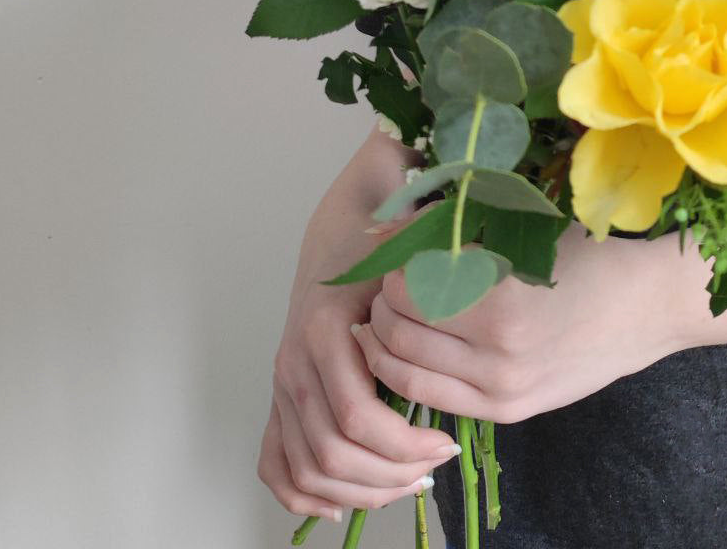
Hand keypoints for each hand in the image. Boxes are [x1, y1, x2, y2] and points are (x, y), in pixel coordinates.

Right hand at [257, 130, 462, 521]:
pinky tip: (343, 505)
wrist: (341, 221)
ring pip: (307, 468)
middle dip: (388, 474)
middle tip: (434, 469)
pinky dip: (303, 495)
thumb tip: (451, 261)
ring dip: (359, 490)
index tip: (447, 442)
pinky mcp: (280, 396)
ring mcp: (282, 383)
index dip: (405, 443)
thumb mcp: (408, 239)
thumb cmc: (381, 233)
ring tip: (408, 484)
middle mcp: (294, 362)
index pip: (358, 417)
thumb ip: (425, 251)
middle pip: (332, 453)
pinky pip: (276, 462)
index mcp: (324, 330)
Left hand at [351, 220, 685, 423]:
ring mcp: (501, 390)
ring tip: (390, 316)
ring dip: (384, 341)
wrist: (645, 307)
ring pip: (404, 371)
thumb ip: (458, 232)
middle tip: (387, 282)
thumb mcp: (524, 232)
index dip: (391, 264)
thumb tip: (387, 223)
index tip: (396, 249)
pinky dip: (406, 375)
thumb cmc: (586, 256)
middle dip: (380, 304)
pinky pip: (432, 399)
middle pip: (397, 330)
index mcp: (499, 300)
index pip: (405, 286)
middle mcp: (496, 353)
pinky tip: (407, 351)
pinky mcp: (507, 412)